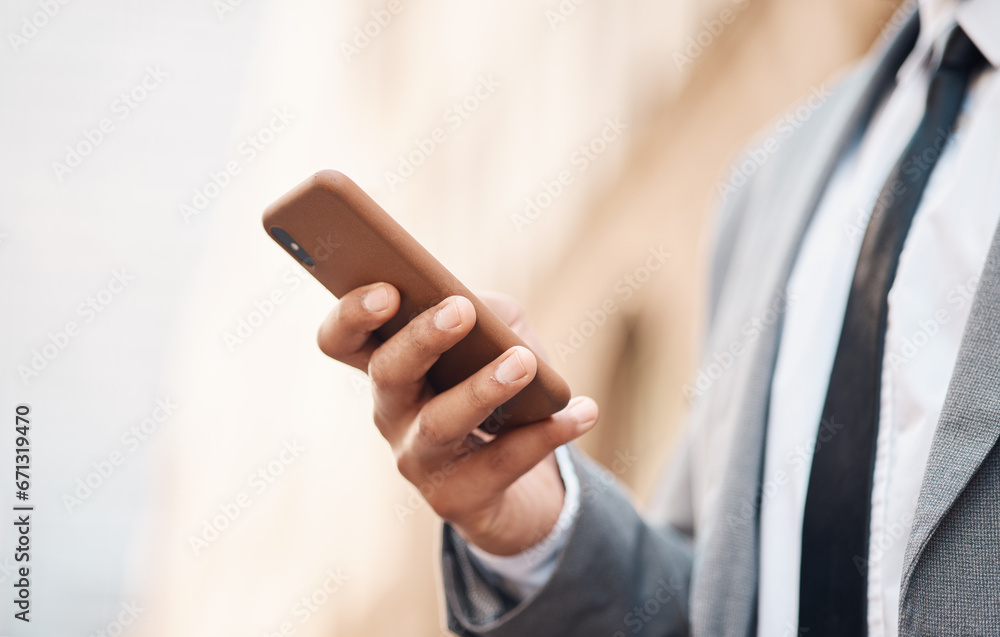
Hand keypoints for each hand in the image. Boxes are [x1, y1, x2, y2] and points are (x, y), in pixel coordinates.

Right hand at [317, 282, 598, 554]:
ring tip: (522, 362)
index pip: (341, 339)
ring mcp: (418, 460)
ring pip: (438, 424)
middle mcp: (391, 413)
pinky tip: (583, 411)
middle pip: (387, 373)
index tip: (388, 289)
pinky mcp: (456, 499)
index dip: (352, 314)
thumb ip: (487, 313)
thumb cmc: (497, 386)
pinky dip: (546, 434)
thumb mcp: (494, 338)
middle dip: (421, 339)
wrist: (520, 479)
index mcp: (389, 365)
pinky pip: (501, 464)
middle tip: (461, 309)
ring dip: (482, 389)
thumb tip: (485, 315)